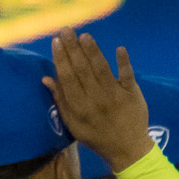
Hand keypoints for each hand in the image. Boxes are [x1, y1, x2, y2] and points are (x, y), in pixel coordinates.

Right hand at [46, 31, 152, 172]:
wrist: (127, 149)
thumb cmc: (96, 135)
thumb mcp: (73, 124)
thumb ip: (61, 100)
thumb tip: (46, 78)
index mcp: (79, 107)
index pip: (68, 78)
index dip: (61, 59)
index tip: (56, 41)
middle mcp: (96, 99)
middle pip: (82, 69)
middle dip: (73, 48)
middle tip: (67, 29)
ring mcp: (115, 95)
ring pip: (101, 69)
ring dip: (93, 51)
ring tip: (84, 35)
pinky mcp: (132, 94)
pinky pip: (127, 76)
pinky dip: (124, 62)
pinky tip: (119, 48)